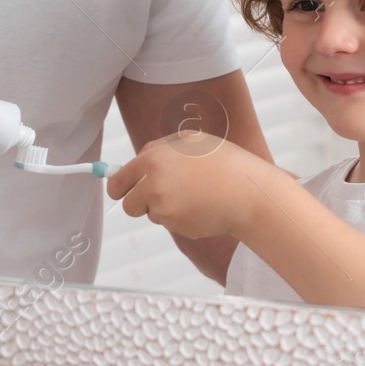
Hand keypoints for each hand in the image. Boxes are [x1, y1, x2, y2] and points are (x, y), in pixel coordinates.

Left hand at [106, 132, 275, 240]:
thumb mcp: (192, 141)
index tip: (119, 192)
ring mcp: (163, 206)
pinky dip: (180, 220)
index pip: (120, 178)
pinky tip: (200, 209)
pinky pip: (170, 224)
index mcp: (153, 158)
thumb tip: (141, 158)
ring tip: (192, 198)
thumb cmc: (225, 164)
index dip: (117, 187)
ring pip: (151, 214)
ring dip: (163, 210)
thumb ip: (162, 148)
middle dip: (135, 204)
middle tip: (150, 202)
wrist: (247, 192)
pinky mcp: (175, 224)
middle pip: (128, 203)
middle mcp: (153, 183)